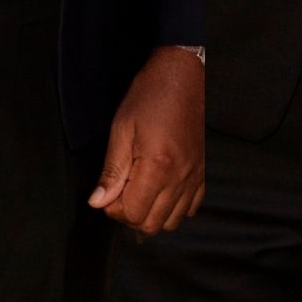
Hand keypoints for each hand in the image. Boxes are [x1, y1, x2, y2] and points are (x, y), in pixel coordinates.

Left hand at [88, 45, 204, 233]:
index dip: (113, 208)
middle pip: (152, 224)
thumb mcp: (122, 129)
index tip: (107, 192)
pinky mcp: (203, 174)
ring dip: (151, 214)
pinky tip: (160, 189)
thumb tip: (98, 202)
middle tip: (119, 192)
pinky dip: (173, 208)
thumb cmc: (149, 97)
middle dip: (130, 215)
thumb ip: (111, 170)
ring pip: (171, 222)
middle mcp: (180, 178)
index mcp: (157, 166)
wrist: (181, 76)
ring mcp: (195, 178)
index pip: (133, 213)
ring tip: (138, 190)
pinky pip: (190, 209)